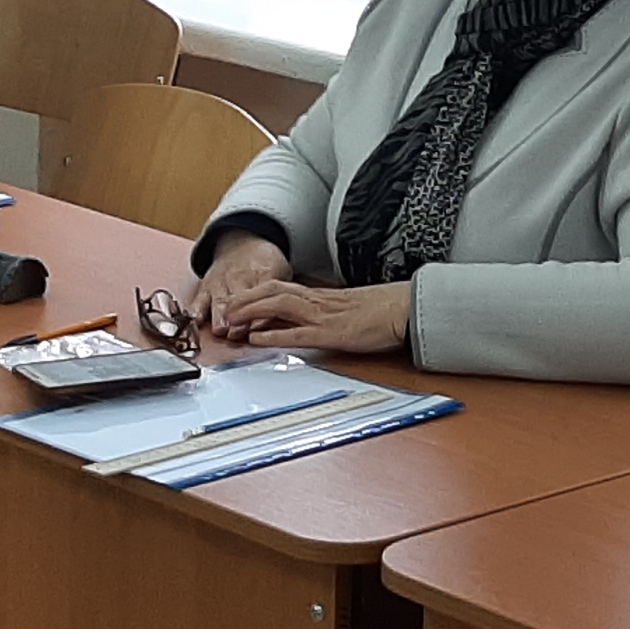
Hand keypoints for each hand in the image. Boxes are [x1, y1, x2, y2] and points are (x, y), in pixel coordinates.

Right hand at [189, 233, 295, 335]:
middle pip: (239, 300)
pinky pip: (200, 298)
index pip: (263, 294)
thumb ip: (284, 294)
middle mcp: (240, 277)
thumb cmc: (265, 264)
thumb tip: (294, 317)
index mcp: (263, 273)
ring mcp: (222, 282)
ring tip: (220, 329)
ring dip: (220, 315)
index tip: (258, 326)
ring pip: (220, 300)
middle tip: (237, 332)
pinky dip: (197, 310)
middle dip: (238, 317)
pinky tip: (196, 320)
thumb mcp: (283, 272)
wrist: (241, 242)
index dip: (260, 312)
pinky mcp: (207, 286)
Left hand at [213, 280, 413, 356]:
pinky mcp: (332, 333)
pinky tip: (256, 340)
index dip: (255, 293)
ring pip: (278, 306)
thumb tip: (311, 320)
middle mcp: (318, 301)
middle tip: (222, 308)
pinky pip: (296, 333)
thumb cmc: (383, 310)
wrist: (407, 308)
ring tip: (229, 320)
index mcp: (321, 296)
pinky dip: (273, 336)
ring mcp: (323, 316)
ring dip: (250, 311)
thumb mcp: (349, 308)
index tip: (236, 300)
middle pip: (271, 292)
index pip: (280, 288)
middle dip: (244, 298)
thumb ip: (327, 312)